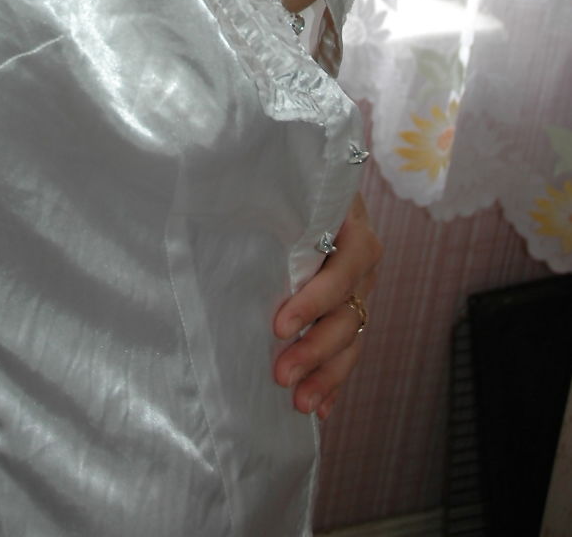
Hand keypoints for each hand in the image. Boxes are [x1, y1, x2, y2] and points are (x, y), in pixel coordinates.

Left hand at [272, 193, 381, 421]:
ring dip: (327, 373)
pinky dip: (334, 379)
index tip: (279, 325)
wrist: (312, 174)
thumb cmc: (290, 173)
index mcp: (351, 224)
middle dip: (316, 349)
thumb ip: (267, 189)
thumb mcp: (286, 177)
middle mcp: (361, 259)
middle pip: (348, 311)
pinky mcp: (349, 306)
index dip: (315, 300)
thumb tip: (219, 191)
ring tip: (300, 403)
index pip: (344, 268)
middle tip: (281, 375)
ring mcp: (359, 286)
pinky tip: (320, 407)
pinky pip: (348, 348)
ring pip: (352, 336)